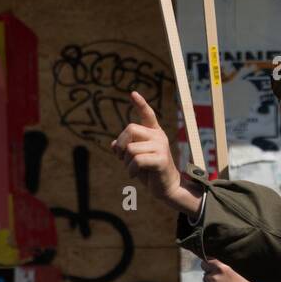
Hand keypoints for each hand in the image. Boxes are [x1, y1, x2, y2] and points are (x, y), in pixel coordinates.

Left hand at [111, 91, 201, 215]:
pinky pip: (136, 160)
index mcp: (153, 133)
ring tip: (133, 169)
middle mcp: (158, 136)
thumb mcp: (135, 159)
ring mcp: (161, 146)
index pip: (147, 114)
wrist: (167, 188)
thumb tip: (113, 144)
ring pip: (130, 148)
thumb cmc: (150, 172)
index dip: (140, 104)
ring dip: (126, 163)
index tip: (132, 93)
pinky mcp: (161, 159)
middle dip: (121, 144)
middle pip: (130, 129)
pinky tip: (134, 175)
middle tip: (122, 158)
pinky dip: (131, 170)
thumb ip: (126, 149)